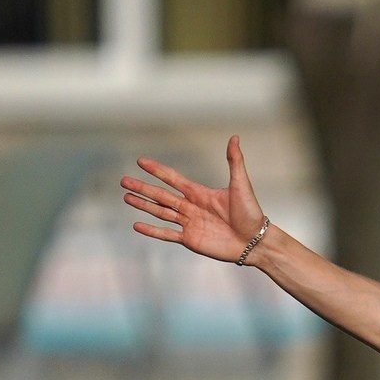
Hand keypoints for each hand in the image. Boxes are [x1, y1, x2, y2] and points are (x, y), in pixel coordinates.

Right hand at [122, 135, 268, 264]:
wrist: (256, 242)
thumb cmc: (252, 214)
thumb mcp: (241, 185)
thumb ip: (235, 162)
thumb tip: (234, 137)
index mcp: (200, 193)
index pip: (173, 179)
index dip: (157, 170)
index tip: (141, 161)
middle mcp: (192, 207)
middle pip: (161, 195)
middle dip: (143, 188)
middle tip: (123, 181)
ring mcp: (190, 223)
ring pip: (160, 212)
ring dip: (143, 205)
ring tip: (126, 197)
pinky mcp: (191, 239)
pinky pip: (167, 234)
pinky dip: (152, 230)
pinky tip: (137, 225)